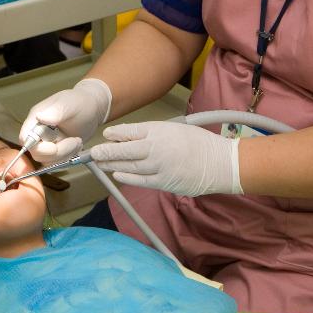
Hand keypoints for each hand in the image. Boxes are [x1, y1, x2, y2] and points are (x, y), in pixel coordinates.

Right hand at [21, 78, 111, 162]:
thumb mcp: (69, 104)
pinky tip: (76, 145)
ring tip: (77, 141)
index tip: (54, 147)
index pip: (25, 138)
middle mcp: (38, 132)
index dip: (36, 147)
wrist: (93, 110)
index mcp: (36, 118)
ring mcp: (47, 142)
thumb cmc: (80, 102)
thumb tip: (39, 116)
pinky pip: (56, 163)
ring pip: (47, 160)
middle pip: (36, 153)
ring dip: (65, 155)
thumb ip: (56, 111)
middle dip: (57, 152)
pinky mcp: (55, 151)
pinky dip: (68, 157)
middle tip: (74, 141)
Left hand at [88, 121, 242, 196]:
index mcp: (160, 131)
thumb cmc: (199, 143)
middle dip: (107, 151)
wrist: (219, 163)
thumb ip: (152, 133)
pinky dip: (127, 177)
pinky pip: (140, 180)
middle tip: (94, 152)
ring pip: (129, 166)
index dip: (116, 134)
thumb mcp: (175, 129)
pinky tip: (117, 174)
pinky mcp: (163, 182)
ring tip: (101, 163)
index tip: (105, 135)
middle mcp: (156, 148)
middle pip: (125, 150)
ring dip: (113, 165)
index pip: (131, 131)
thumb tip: (129, 137)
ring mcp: (158, 167)